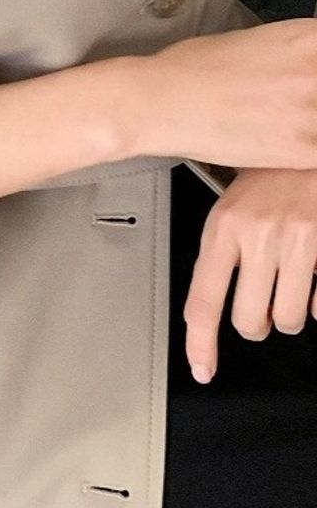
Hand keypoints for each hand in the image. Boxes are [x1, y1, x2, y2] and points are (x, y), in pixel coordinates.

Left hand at [182, 167, 316, 383]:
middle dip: (256, 322)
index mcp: (226, 226)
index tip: (202, 368)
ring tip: (288, 281)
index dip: (201, 343)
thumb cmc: (272, 172)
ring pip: (290, 319)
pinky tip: (312, 274)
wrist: (309, 139)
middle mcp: (260, 236)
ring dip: (289, 311)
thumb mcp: (233, 203)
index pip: (203, 299)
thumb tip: (208, 309)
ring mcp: (300, 242)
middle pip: (251, 321)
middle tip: (260, 303)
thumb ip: (224, 251)